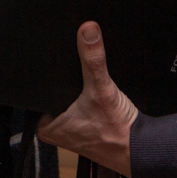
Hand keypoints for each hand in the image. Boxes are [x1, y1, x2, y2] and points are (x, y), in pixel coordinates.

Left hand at [35, 22, 138, 176]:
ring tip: (83, 75)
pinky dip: (84, 92)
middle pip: (52, 89)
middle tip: (73, 64)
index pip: (36, 89)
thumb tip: (87, 29)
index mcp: (44, 125)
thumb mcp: (102, 89)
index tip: (50, 55)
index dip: (44, 71)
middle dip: (62, 77)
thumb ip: (93, 59)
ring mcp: (68, 127)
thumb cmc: (117, 130)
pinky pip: (77, 101)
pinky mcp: (82, 124)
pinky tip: (91, 86)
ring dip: (75, 84)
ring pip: (66, 94)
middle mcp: (52, 127)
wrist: (140, 147)